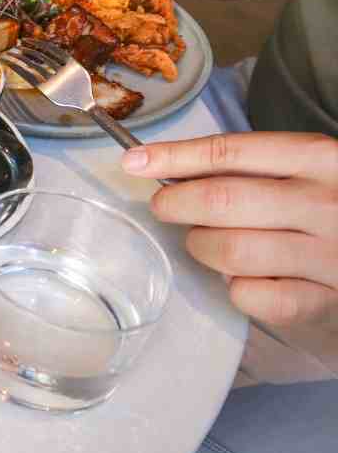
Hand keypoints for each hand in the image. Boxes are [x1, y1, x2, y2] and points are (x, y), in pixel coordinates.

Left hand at [123, 132, 337, 327]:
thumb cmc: (326, 207)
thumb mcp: (302, 171)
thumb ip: (245, 167)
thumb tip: (154, 164)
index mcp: (318, 158)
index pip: (229, 152)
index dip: (173, 157)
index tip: (133, 162)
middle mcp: (326, 203)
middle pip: (222, 200)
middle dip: (176, 204)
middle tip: (165, 207)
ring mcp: (329, 255)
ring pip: (230, 250)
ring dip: (203, 247)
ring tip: (208, 243)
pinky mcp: (324, 301)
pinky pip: (252, 296)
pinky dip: (235, 288)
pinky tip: (244, 279)